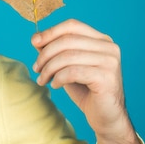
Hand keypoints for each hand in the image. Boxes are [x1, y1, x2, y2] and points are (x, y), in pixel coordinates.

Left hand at [31, 19, 141, 143]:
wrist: (106, 118)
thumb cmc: (86, 91)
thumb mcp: (67, 66)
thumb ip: (55, 51)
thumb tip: (36, 39)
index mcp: (101, 40)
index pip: (72, 25)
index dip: (50, 31)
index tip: (34, 42)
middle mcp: (109, 47)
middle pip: (67, 40)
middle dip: (46, 54)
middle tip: (36, 68)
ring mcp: (110, 62)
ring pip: (68, 56)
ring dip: (49, 68)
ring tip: (42, 79)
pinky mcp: (107, 78)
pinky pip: (73, 72)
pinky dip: (59, 78)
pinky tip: (55, 85)